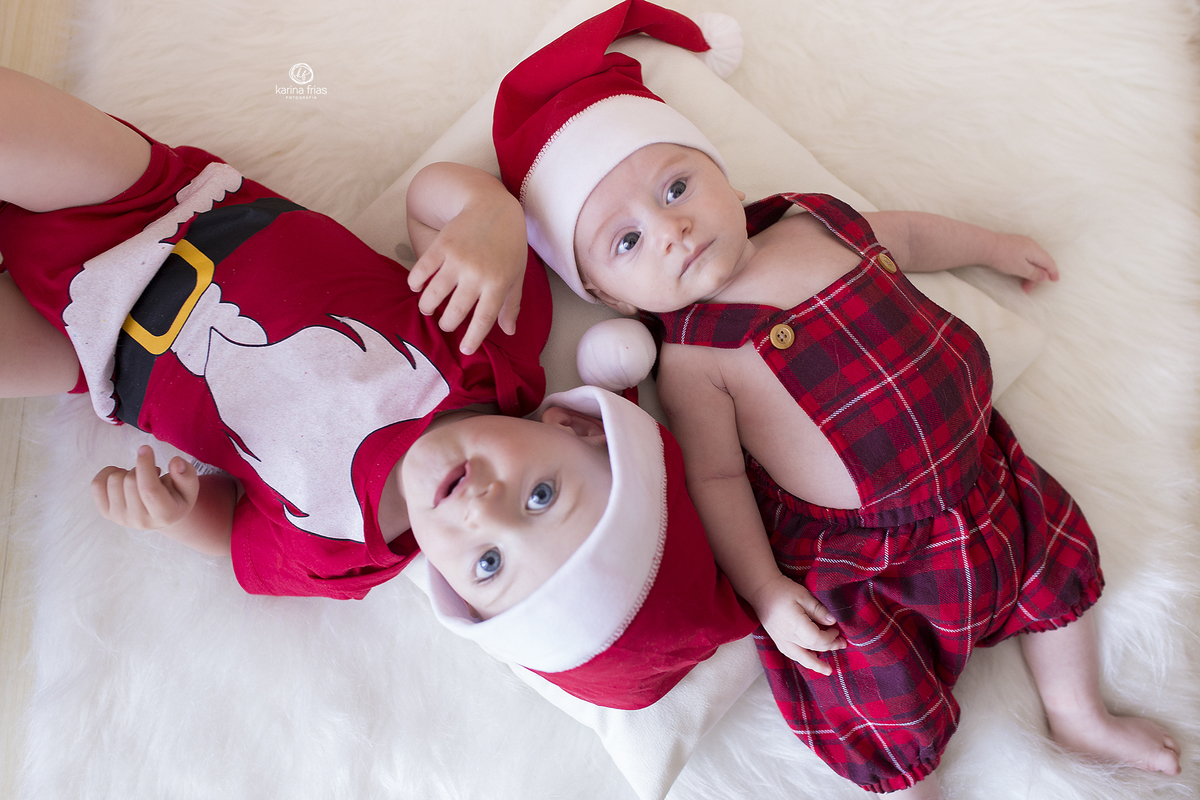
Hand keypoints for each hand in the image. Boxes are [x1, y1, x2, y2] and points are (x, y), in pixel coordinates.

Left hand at [91, 445, 199, 530]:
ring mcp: (121, 518)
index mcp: (165, 514)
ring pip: (113, 481)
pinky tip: (122, 477)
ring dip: (127, 471)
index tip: (145, 448)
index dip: (145, 465)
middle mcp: (140, 521)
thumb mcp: (190, 487)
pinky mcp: (106, 513)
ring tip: (139, 477)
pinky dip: (108, 473)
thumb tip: (176, 462)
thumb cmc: (176, 497)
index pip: (149, 489)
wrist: (161, 516)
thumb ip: (187, 474)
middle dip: (140, 467)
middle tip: (151, 470)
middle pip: (130, 481)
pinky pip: (97, 485)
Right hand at [407, 199, 525, 355]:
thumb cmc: (509, 245)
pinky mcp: (442, 245)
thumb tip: (509, 332)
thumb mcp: (516, 275)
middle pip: (456, 310)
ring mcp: (458, 259)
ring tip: (428, 309)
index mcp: (498, 283)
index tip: (465, 350)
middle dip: (447, 324)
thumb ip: (511, 304)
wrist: (493, 207)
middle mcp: (477, 273)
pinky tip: (416, 287)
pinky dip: (415, 282)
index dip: (473, 337)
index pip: (484, 318)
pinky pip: (422, 269)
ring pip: (435, 293)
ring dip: (428, 306)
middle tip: (445, 325)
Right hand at [749, 573, 845, 674]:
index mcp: (795, 625)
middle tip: (842, 644)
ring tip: (827, 670)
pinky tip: (810, 659)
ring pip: (800, 658)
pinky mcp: (777, 640)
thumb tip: (832, 622)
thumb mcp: (803, 595)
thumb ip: (818, 610)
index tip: (837, 629)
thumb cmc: (781, 590)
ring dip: (815, 664)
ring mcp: (780, 640)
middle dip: (829, 647)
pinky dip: (803, 659)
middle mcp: (787, 636)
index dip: (830, 638)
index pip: (817, 639)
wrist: (760, 590)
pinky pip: (792, 654)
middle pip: (812, 649)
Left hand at [989, 233, 1058, 292]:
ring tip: (1022, 286)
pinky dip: (1024, 267)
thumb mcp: (1021, 269)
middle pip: (1040, 262)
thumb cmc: (1004, 258)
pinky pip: (1025, 257)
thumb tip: (1045, 276)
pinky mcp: (1014, 245)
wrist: (986, 246)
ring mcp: (1023, 243)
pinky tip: (1019, 274)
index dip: (1053, 272)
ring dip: (1029, 274)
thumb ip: (1035, 273)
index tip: (1055, 280)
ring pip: (1032, 260)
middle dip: (1036, 277)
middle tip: (1028, 289)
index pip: (1049, 262)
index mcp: (1036, 250)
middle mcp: (1032, 245)